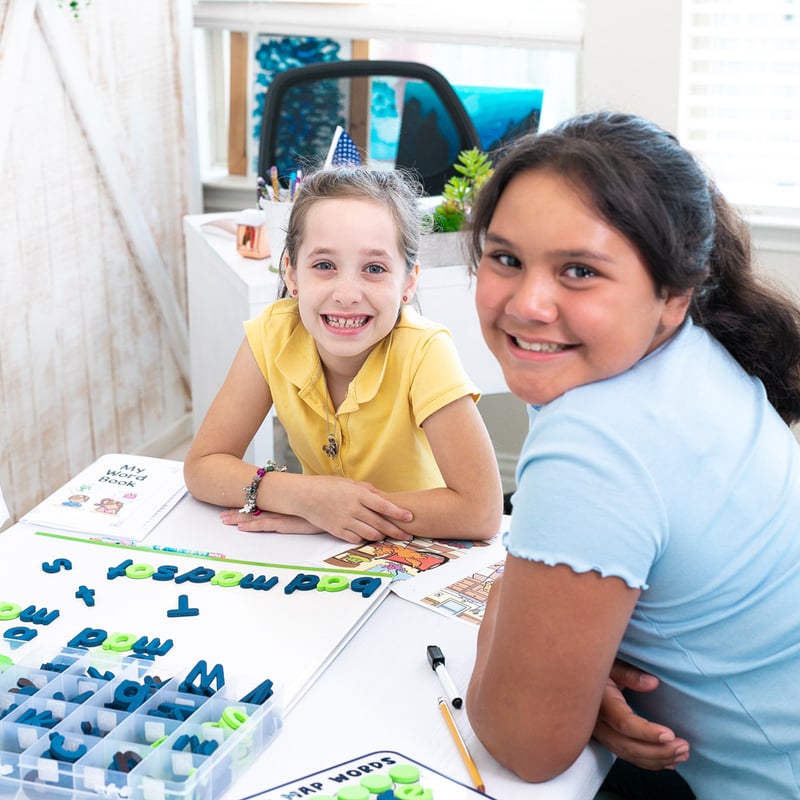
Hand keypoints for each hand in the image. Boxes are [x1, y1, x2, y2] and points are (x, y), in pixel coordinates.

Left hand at [220, 509, 323, 533]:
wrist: (342, 503)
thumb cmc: (332, 501)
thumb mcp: (316, 502)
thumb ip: (308, 502)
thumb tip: (303, 501)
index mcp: (288, 500)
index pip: (264, 502)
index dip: (249, 503)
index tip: (236, 502)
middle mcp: (284, 506)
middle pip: (256, 508)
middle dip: (238, 511)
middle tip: (222, 514)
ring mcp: (286, 515)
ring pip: (258, 517)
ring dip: (240, 518)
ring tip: (225, 519)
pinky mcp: (291, 524)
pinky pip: (268, 525)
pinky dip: (254, 526)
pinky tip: (242, 528)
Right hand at [293, 477, 413, 542]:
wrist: (304, 496)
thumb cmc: (327, 486)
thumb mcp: (350, 483)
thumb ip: (368, 490)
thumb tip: (384, 497)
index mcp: (358, 494)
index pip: (383, 505)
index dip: (398, 513)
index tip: (409, 517)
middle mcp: (353, 508)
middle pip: (380, 523)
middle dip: (396, 530)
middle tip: (407, 535)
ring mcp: (345, 520)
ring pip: (370, 533)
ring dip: (381, 535)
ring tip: (386, 535)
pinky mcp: (337, 530)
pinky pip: (356, 539)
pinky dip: (364, 539)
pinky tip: (368, 537)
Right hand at [593, 659, 689, 769]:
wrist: (574, 676)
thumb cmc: (595, 667)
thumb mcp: (610, 663)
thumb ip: (629, 674)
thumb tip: (653, 683)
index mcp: (600, 701)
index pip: (623, 723)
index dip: (647, 732)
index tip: (670, 734)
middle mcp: (597, 722)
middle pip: (628, 746)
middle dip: (658, 751)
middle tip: (684, 747)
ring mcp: (600, 733)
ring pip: (628, 755)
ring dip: (657, 759)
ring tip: (682, 754)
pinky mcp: (605, 738)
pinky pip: (626, 756)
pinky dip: (649, 762)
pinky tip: (669, 762)